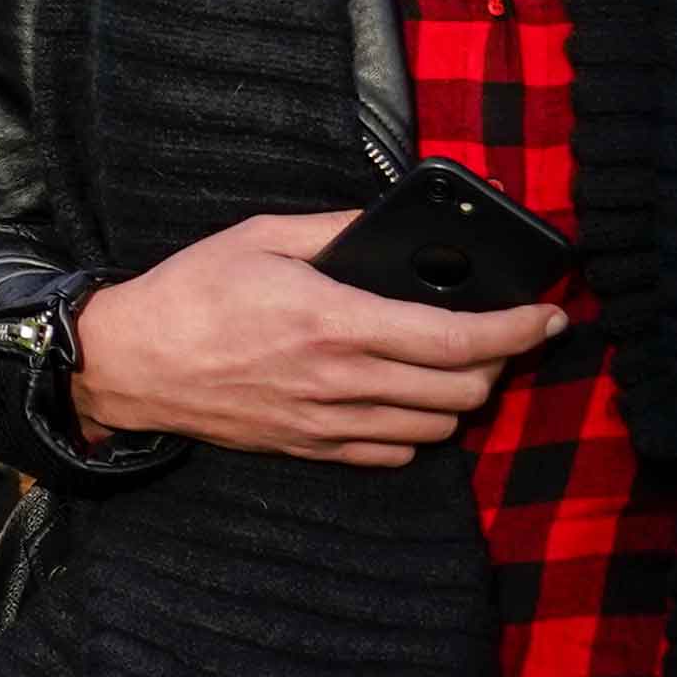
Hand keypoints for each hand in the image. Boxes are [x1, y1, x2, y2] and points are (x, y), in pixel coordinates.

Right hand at [67, 211, 556, 465]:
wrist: (129, 363)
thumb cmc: (189, 293)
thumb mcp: (259, 236)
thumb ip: (335, 227)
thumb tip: (389, 222)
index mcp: (335, 320)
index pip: (456, 339)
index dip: (516, 332)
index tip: (547, 319)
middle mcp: (340, 380)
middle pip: (462, 392)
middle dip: (496, 364)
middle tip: (497, 337)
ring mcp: (326, 423)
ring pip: (436, 428)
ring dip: (459, 398)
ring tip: (452, 367)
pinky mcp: (310, 448)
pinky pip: (393, 454)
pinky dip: (415, 430)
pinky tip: (402, 400)